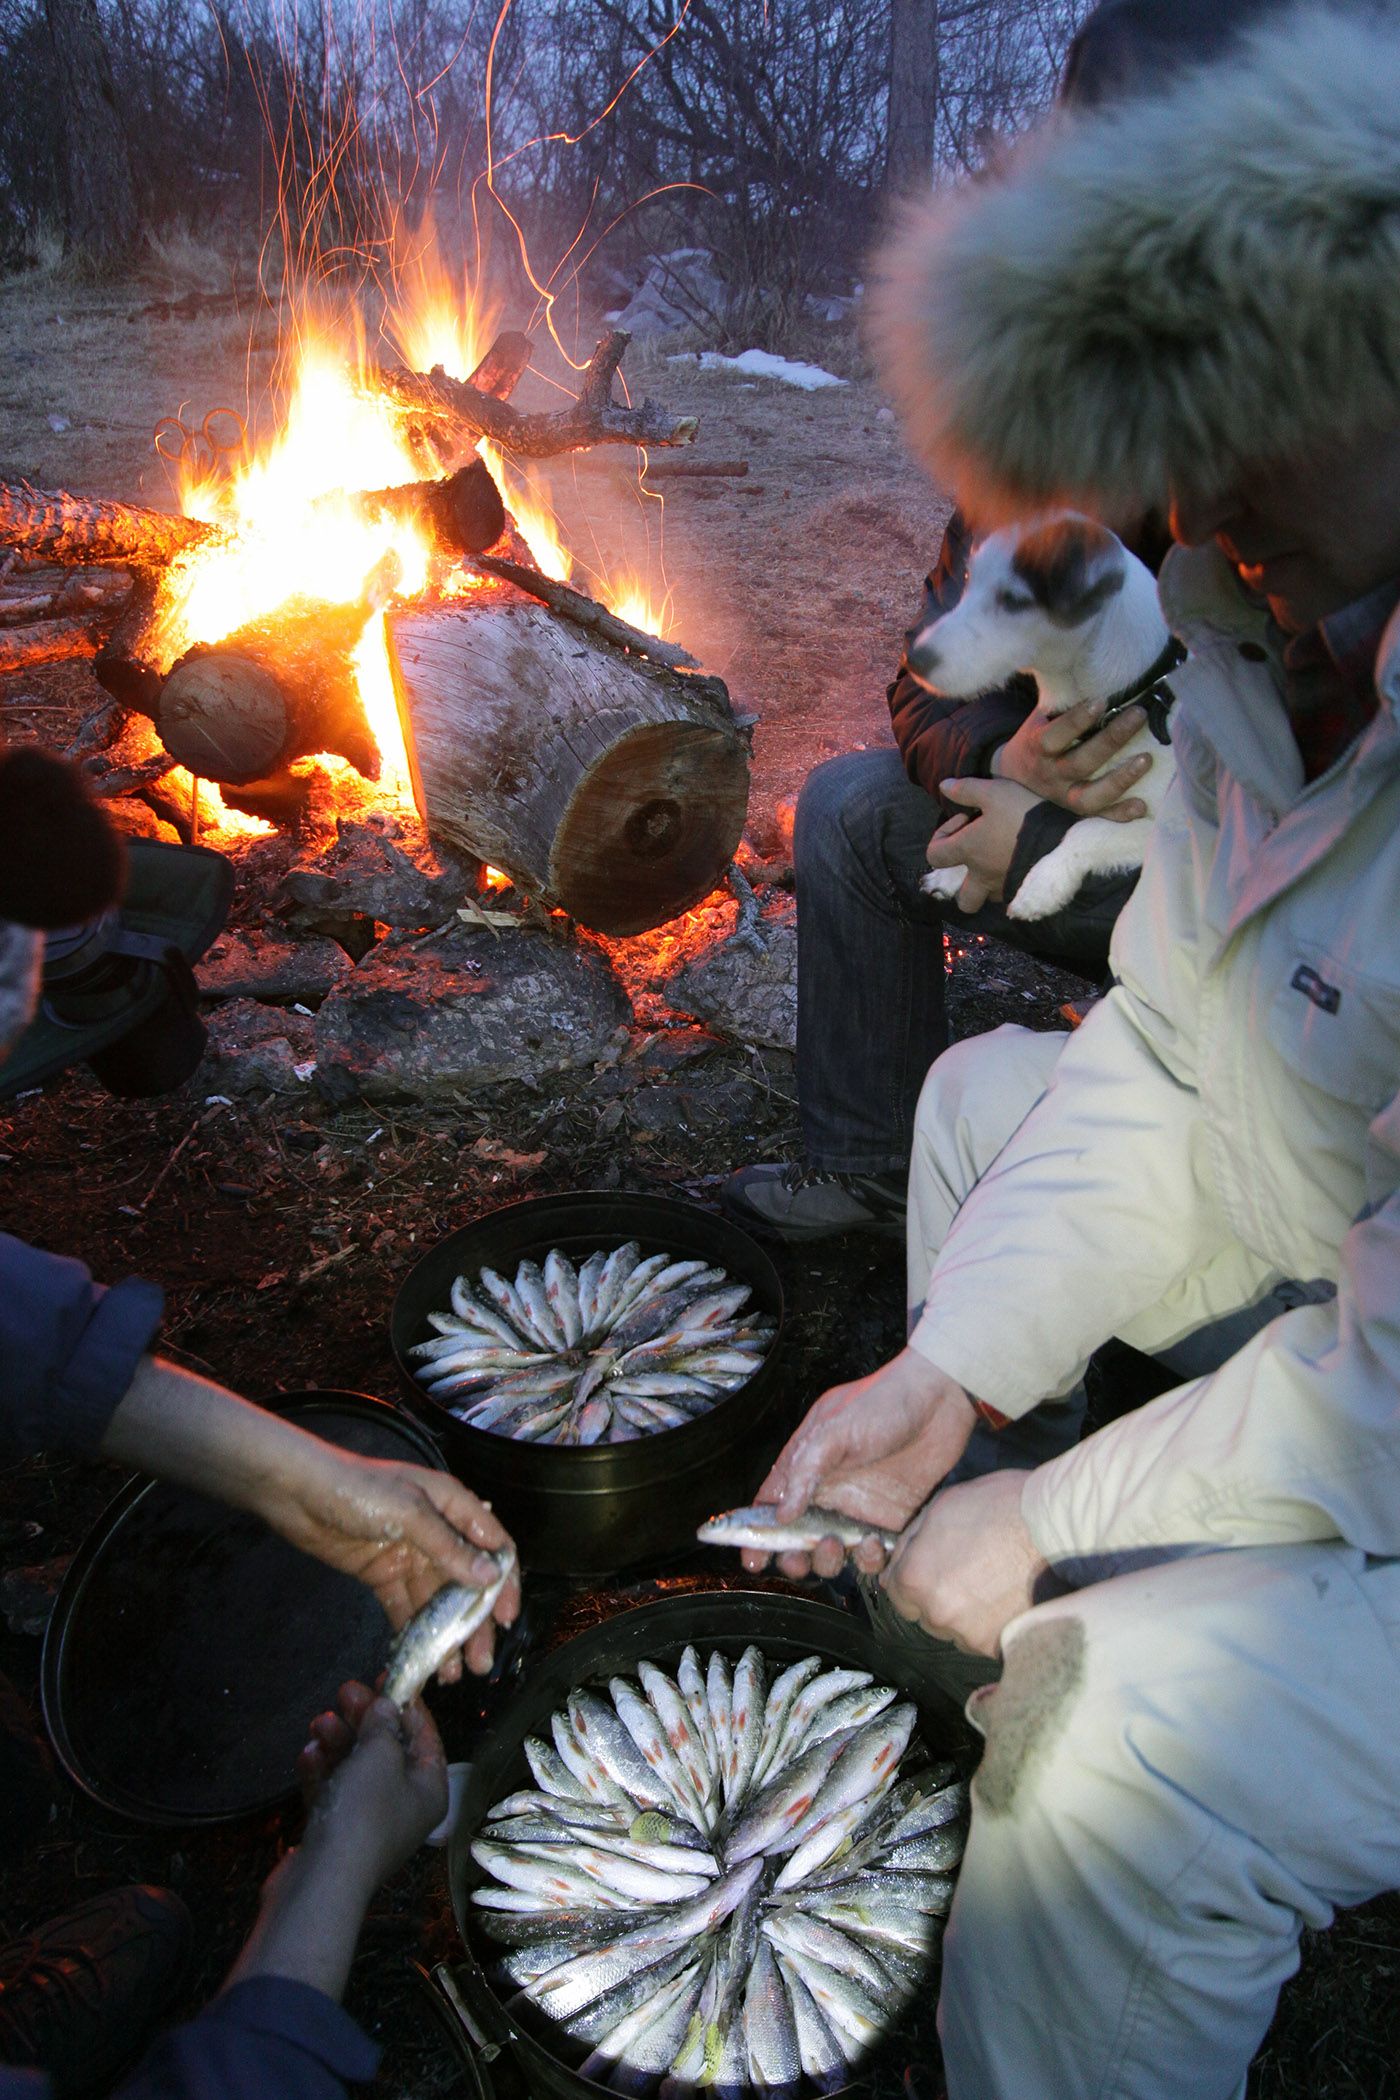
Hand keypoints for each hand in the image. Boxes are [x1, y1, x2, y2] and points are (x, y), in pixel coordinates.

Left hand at [257, 1452, 520, 1679]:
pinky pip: (405, 1608)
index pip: (493, 1545)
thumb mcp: (409, 1512)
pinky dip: (413, 1633)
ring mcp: (409, 1554)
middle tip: (479, 1663)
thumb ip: (448, 1547)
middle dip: (474, 1622)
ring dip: (445, 1636)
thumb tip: (489, 1577)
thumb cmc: (357, 1488)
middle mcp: (436, 1531)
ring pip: (436, 1601)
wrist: (297, 1492)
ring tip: (451, 1673)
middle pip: (466, 1582)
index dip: (504, 1582)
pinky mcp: (383, 1574)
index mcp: (451, 1505)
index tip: (506, 1619)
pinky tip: (420, 1659)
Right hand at [299, 1680, 447, 1888]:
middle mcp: (403, 1806)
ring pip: (354, 1769)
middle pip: (386, 1750)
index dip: (407, 1705)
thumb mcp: (379, 1757)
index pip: (425, 1737)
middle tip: (344, 1692)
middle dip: (365, 1720)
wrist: (321, 1883)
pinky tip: (308, 1756)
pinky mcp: (335, 1834)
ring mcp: (367, 1822)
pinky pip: (331, 1792)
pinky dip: (321, 1772)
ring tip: (319, 1723)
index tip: (386, 1678)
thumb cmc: (363, 1814)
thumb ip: (383, 1725)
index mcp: (428, 1789)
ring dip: (338, 1742)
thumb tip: (386, 1705)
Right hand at [742, 1348, 976, 1579]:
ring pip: (832, 1553)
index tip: (751, 1559)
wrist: (941, 1399)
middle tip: (798, 1561)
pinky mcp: (891, 1521)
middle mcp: (829, 1492)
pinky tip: (874, 1545)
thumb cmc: (884, 1401)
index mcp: (807, 1466)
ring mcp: (859, 1509)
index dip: (757, 1535)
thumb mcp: (837, 1429)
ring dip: (828, 1561)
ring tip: (837, 1545)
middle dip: (791, 1558)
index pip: (771, 1506)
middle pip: (797, 1538)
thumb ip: (806, 1471)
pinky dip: (869, 1561)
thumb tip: (781, 1514)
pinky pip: (872, 1555)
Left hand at [881, 1471, 1046, 1655]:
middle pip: (926, 1614)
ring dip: (967, 1614)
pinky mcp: (1001, 1648)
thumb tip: (895, 1565)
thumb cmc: (1003, 1507)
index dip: (916, 1576)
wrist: (1060, 1531)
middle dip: (940, 1596)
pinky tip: (1009, 1599)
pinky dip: (993, 1626)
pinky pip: (985, 1640)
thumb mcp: (944, 1506)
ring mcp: (969, 1635)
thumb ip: (913, 1541)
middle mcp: (937, 1614)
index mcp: (916, 1578)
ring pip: (956, 1630)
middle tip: (971, 1570)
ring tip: (995, 1584)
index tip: (937, 1566)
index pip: (897, 1593)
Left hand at [925, 778, 1040, 911]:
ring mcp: (1003, 888)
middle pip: (961, 899)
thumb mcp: (995, 792)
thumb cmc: (1023, 816)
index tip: (965, 821)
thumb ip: (966, 789)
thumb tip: (943, 787)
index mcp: (968, 852)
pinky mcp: (1025, 893)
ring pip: (987, 897)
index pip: (934, 855)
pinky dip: (1009, 882)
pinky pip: (1010, 895)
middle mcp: (981, 877)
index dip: (941, 837)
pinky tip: (1020, 862)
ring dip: (988, 882)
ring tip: (1001, 858)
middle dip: (963, 884)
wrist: (1063, 842)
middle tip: (979, 860)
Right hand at [993, 698, 1152, 816]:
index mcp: (1037, 747)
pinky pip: (1097, 819)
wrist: (1010, 781)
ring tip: (1146, 759)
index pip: (1056, 735)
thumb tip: (1079, 658)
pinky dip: (1119, 815)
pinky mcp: (1074, 814)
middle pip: (1081, 762)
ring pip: (1091, 795)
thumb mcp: (1037, 719)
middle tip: (1138, 715)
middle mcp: (1050, 775)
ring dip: (1120, 780)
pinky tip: (1141, 806)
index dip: (1077, 720)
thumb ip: (1058, 700)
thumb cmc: (1034, 740)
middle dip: (1111, 739)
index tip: (1101, 701)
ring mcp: (1063, 798)